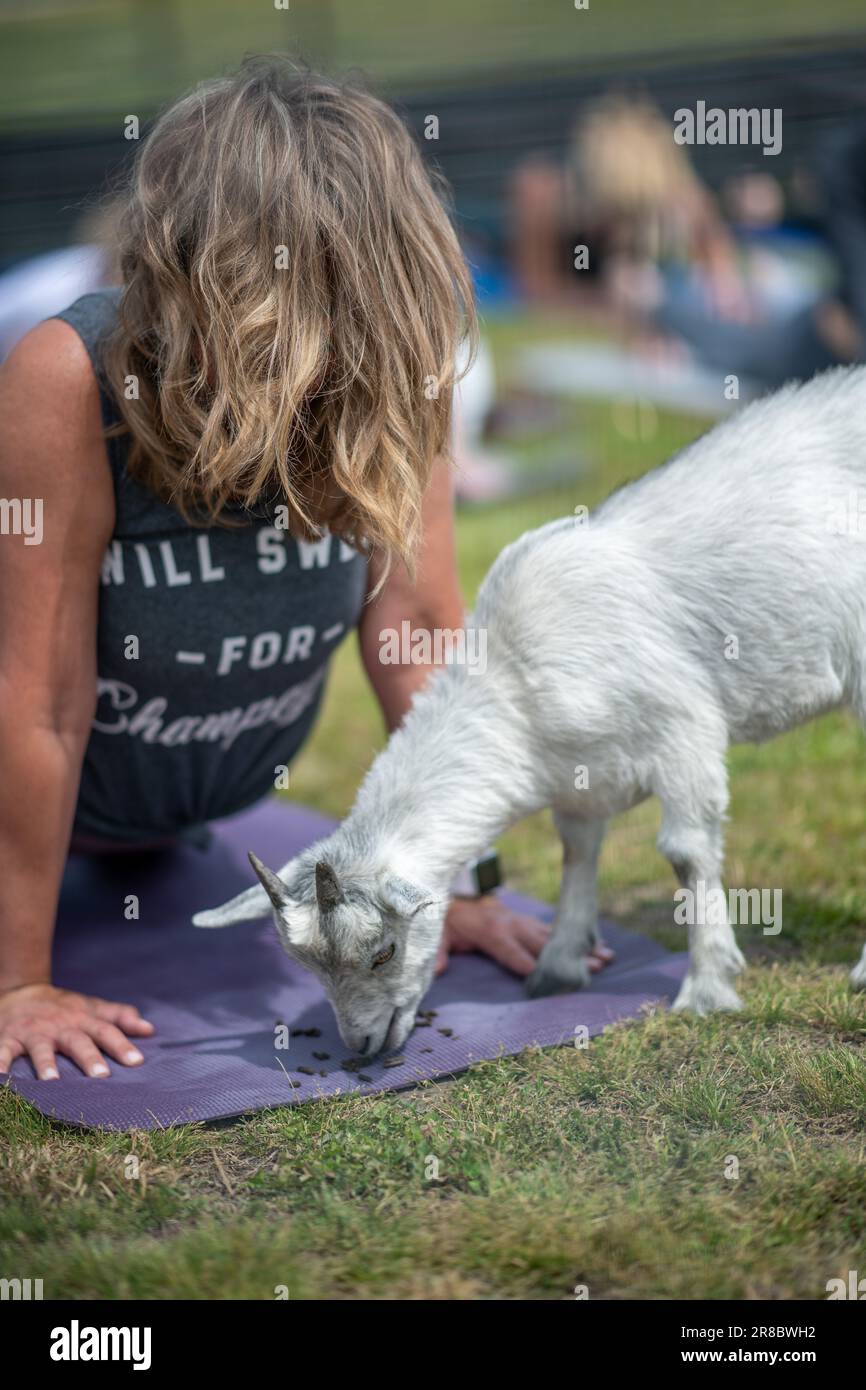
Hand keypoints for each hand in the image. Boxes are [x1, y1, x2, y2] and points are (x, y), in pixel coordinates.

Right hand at [0, 983, 154, 1079]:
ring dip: (46, 1063)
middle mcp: (61, 1027)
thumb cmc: (64, 1007)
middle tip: (102, 1076)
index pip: (106, 1032)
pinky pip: (4, 1051)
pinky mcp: (10, 1038)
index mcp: (83, 1021)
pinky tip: (1, 1076)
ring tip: (53, 1081)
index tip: (137, 1061)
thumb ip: (120, 1017)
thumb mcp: (92, 1008)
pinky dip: (1, 1062)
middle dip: (89, 1058)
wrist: (22, 991)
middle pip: (78, 1042)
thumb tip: (150, 1030)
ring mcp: (34, 1033)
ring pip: (41, 1048)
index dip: (122, 1045)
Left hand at [439, 896, 613, 976]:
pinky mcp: (529, 921)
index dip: (530, 966)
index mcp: (491, 931)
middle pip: (543, 944)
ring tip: (607, 958)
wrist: (455, 897)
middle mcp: (512, 924)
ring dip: (580, 947)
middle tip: (595, 968)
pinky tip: (598, 945)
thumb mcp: (438, 934)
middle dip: (568, 956)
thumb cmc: (449, 922)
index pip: (513, 952)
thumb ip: (438, 952)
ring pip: (555, 936)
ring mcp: (523, 921)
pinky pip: (555, 930)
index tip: (551, 980)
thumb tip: (436, 970)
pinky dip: (576, 937)